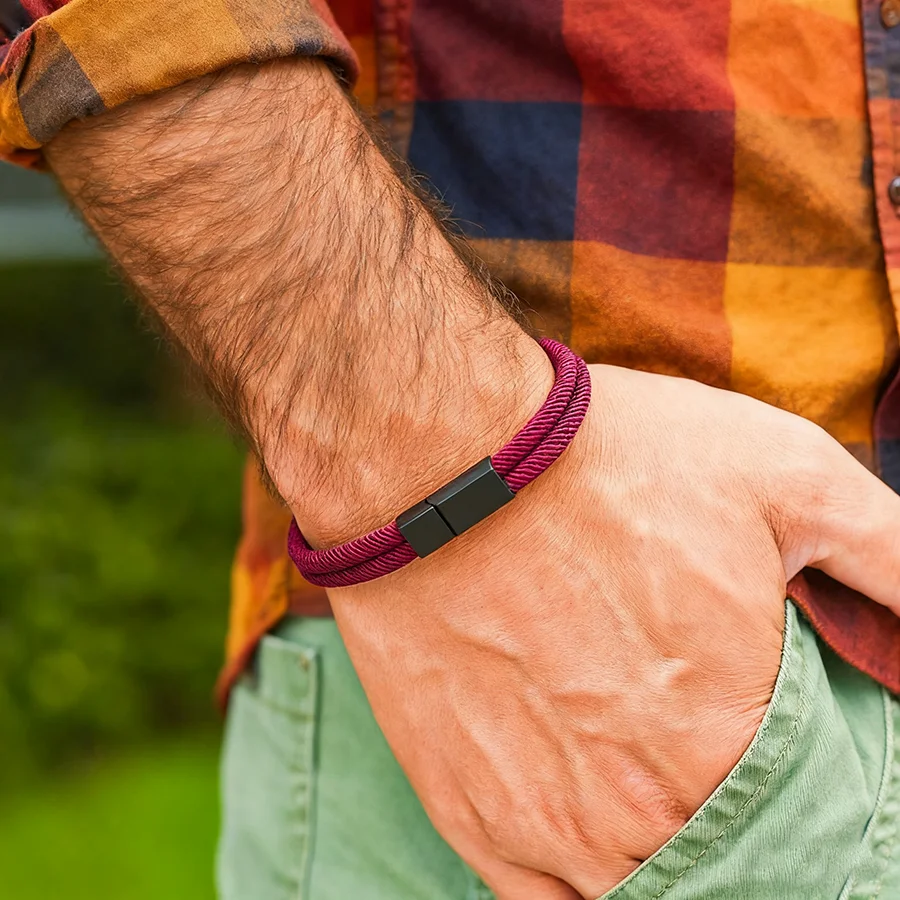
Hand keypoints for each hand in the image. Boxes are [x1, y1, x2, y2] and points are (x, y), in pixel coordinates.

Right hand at [326, 364, 899, 899]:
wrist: (441, 460)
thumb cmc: (608, 461)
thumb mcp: (787, 478)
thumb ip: (895, 567)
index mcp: (735, 741)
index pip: (813, 827)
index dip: (807, 793)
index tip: (772, 748)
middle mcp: (645, 811)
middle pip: (727, 866)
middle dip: (737, 824)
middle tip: (704, 755)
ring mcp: (547, 825)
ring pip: (638, 891)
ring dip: (662, 855)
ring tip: (653, 790)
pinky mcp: (469, 814)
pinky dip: (585, 880)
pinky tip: (593, 829)